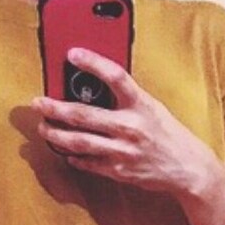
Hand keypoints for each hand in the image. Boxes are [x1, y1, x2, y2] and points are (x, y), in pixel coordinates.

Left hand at [30, 47, 221, 198]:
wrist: (186, 167)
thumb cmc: (168, 133)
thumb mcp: (152, 108)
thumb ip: (127, 99)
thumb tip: (96, 88)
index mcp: (141, 104)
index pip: (115, 76)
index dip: (93, 62)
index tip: (72, 53)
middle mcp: (130, 126)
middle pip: (84, 115)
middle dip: (56, 109)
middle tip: (38, 103)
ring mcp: (122, 150)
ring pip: (79, 142)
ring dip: (56, 135)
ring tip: (43, 128)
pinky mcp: (118, 170)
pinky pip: (88, 162)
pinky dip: (73, 156)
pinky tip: (64, 152)